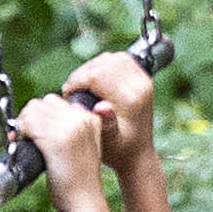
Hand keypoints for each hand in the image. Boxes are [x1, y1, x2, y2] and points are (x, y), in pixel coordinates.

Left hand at [19, 89, 104, 200]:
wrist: (83, 202)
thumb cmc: (76, 181)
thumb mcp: (78, 149)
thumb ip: (65, 132)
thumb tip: (35, 120)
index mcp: (90, 118)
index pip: (55, 101)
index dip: (39, 115)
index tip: (32, 131)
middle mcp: (82, 118)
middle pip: (43, 102)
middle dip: (28, 117)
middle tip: (23, 136)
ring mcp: (70, 127)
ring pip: (33, 109)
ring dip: (22, 124)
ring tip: (21, 140)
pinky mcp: (57, 139)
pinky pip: (28, 123)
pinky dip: (20, 132)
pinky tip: (21, 144)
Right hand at [72, 47, 158, 172]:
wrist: (137, 153)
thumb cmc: (118, 150)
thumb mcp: (108, 142)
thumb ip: (104, 123)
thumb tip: (101, 106)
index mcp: (131, 99)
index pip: (98, 74)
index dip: (77, 80)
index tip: (68, 93)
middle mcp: (141, 85)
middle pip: (104, 62)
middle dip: (83, 73)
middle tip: (73, 89)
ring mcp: (144, 80)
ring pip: (112, 58)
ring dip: (92, 67)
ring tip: (82, 85)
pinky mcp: (142, 78)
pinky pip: (121, 59)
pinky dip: (104, 65)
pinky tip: (95, 80)